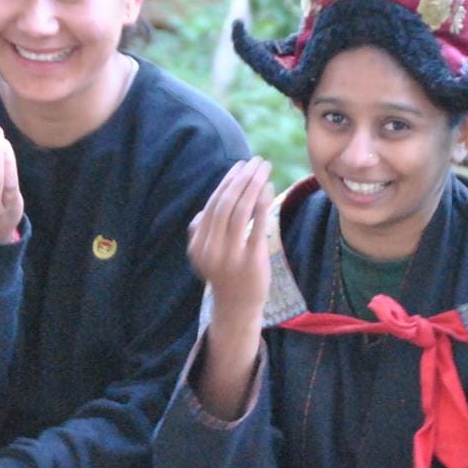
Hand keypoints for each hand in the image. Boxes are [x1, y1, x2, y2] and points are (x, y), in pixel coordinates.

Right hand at [187, 157, 275, 330]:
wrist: (237, 307)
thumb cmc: (225, 274)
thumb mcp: (206, 254)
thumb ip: (202, 231)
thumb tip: (205, 209)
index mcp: (198, 244)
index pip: (213, 205)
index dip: (227, 182)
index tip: (241, 165)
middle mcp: (210, 249)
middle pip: (226, 204)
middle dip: (242, 178)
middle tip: (257, 161)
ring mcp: (230, 256)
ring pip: (240, 211)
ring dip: (253, 185)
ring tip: (265, 169)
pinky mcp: (251, 261)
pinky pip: (256, 226)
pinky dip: (262, 203)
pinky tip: (269, 188)